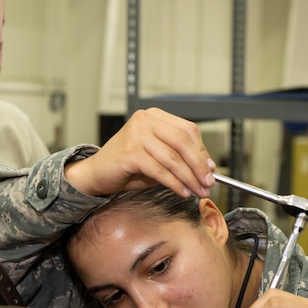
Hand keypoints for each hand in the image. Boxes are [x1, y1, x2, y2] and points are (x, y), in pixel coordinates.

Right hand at [64, 108, 215, 197]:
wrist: (96, 173)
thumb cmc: (126, 166)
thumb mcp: (157, 158)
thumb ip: (179, 158)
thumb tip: (208, 168)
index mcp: (154, 116)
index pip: (187, 130)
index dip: (202, 151)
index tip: (211, 170)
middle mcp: (145, 120)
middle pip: (183, 141)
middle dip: (199, 166)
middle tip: (208, 183)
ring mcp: (136, 134)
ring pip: (173, 158)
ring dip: (189, 178)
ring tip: (197, 191)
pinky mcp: (130, 152)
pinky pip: (160, 170)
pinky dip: (174, 183)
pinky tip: (182, 191)